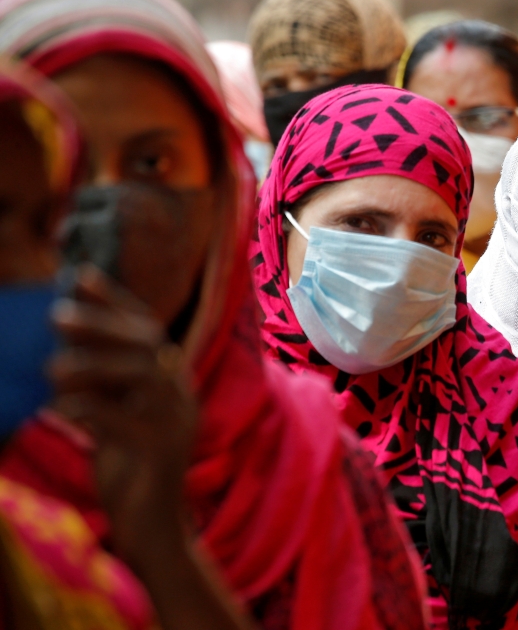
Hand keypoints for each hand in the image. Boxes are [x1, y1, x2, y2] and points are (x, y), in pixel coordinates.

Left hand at [49, 264, 195, 571]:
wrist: (153, 526)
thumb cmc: (128, 465)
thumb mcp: (115, 412)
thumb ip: (102, 376)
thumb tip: (67, 327)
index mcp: (172, 381)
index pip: (148, 328)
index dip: (115, 300)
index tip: (80, 276)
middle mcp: (180, 394)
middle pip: (147, 344)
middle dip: (102, 324)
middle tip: (57, 315)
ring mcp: (175, 422)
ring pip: (142, 375)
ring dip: (94, 365)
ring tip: (53, 368)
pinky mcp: (160, 452)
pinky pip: (125, 421)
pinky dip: (90, 409)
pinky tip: (64, 409)